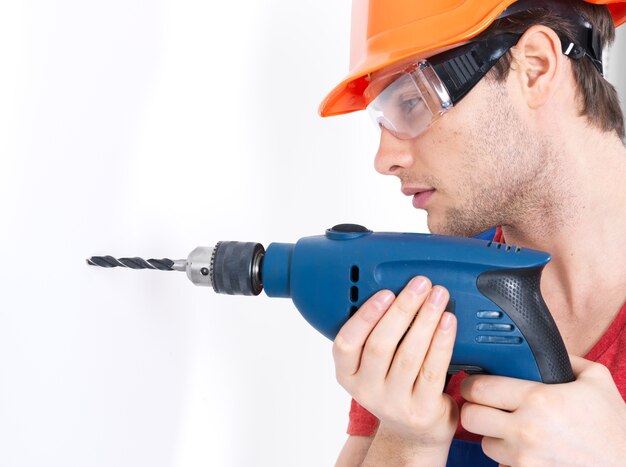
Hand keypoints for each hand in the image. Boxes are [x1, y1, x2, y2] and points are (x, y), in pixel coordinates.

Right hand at [332, 276, 458, 449]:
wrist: (414, 432)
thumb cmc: (394, 387)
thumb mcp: (372, 366)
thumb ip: (375, 335)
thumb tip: (398, 291)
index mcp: (348, 374)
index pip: (346, 343)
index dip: (365, 316)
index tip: (385, 292)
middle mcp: (367, 391)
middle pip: (380, 345)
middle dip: (402, 309)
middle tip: (419, 285)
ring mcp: (394, 403)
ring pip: (409, 355)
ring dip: (425, 320)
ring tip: (438, 297)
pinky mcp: (422, 410)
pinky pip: (433, 370)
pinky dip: (442, 342)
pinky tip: (448, 322)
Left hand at [460, 355, 625, 465]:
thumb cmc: (615, 427)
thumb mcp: (597, 381)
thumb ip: (566, 359)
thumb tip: (542, 348)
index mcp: (539, 399)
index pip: (480, 388)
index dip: (472, 384)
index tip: (476, 383)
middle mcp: (526, 430)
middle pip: (470, 417)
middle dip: (473, 408)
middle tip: (484, 405)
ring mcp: (525, 458)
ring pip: (484, 443)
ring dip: (492, 435)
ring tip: (510, 429)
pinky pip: (501, 465)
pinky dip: (508, 458)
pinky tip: (526, 450)